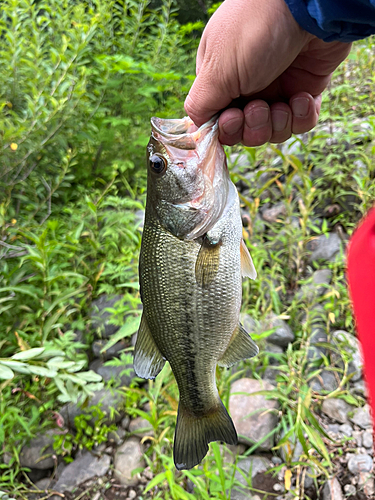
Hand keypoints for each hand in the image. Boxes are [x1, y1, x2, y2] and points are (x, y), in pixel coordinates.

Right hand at [184, 0, 350, 145]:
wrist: (307, 7)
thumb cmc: (255, 30)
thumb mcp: (217, 70)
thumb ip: (201, 104)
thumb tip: (196, 128)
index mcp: (221, 82)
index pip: (218, 123)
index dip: (227, 130)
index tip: (233, 117)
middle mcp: (248, 88)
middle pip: (246, 133)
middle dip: (254, 128)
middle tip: (260, 106)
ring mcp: (277, 89)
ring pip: (273, 132)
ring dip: (279, 123)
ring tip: (284, 103)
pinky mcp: (305, 91)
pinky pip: (301, 122)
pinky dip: (302, 117)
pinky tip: (303, 97)